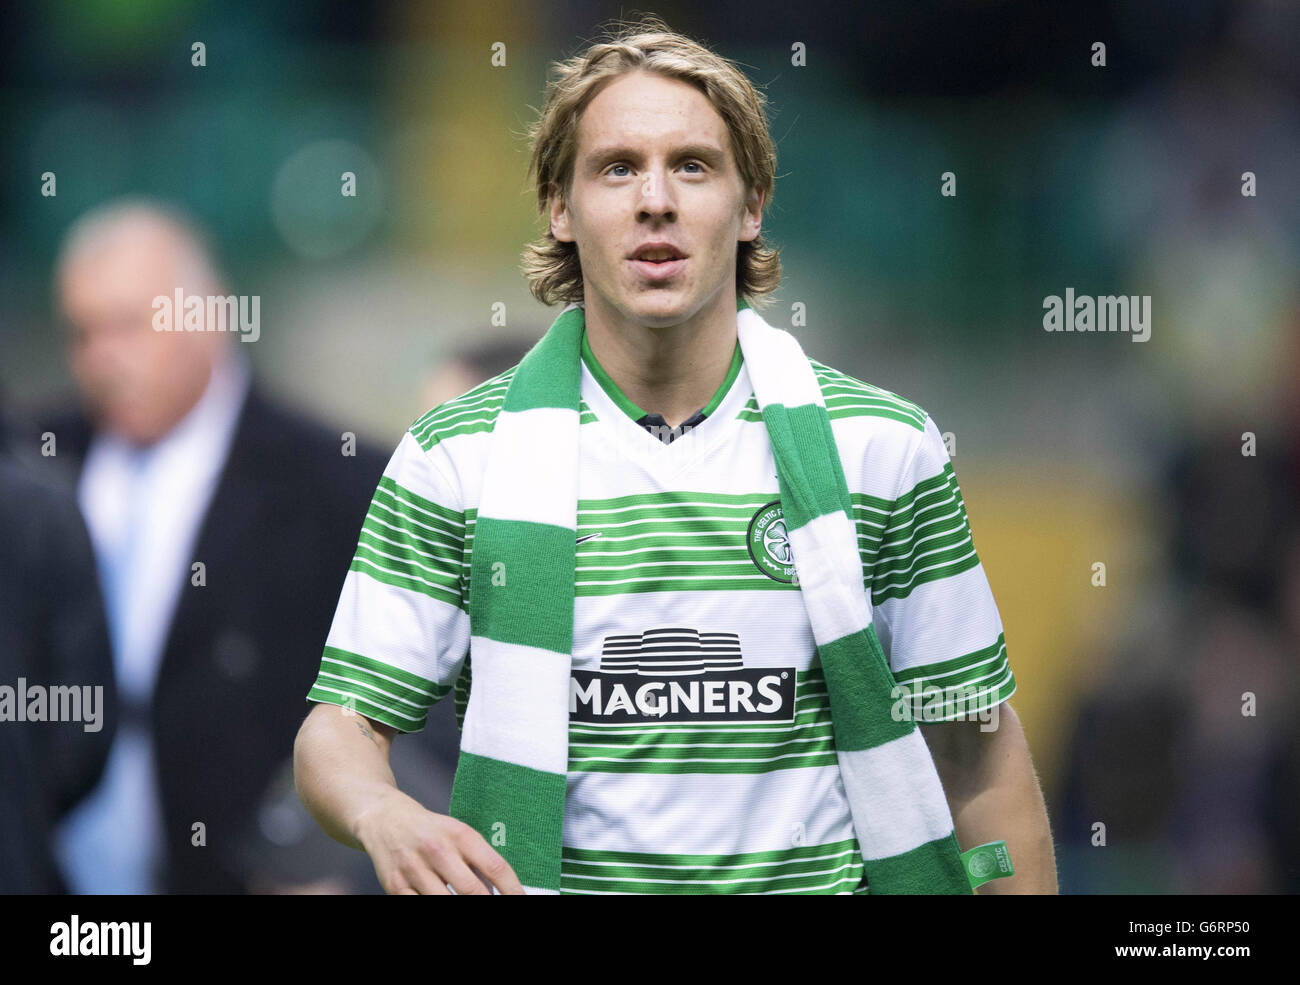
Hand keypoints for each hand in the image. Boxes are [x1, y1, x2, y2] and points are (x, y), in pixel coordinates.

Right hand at [353, 787, 525, 894]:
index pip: (495, 867)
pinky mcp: (395, 886)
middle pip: (472, 891)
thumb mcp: (458, 834)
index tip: (521, 901)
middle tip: (497, 909)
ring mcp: (415, 869)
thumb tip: (500, 891)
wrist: (385, 819)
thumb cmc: (430, 830)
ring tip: (471, 904)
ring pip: (445, 902)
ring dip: (460, 907)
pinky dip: (433, 907)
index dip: (513, 890)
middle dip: (487, 904)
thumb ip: (478, 861)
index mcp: (460, 835)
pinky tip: (442, 902)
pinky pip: (419, 906)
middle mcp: (438, 850)